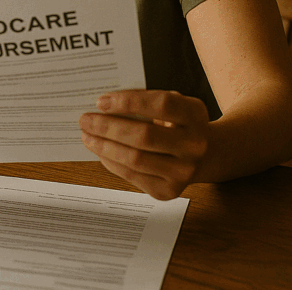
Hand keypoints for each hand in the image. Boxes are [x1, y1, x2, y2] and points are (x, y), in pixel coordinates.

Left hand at [79, 90, 209, 199]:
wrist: (206, 154)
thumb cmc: (179, 122)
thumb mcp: (173, 103)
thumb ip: (145, 100)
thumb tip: (104, 105)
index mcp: (194, 115)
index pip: (161, 105)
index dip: (128, 102)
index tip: (101, 101)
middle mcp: (194, 145)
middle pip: (144, 136)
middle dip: (108, 127)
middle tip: (85, 120)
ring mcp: (183, 171)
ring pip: (135, 159)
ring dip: (104, 146)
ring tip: (87, 136)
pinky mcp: (168, 190)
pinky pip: (132, 175)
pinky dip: (111, 162)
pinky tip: (101, 151)